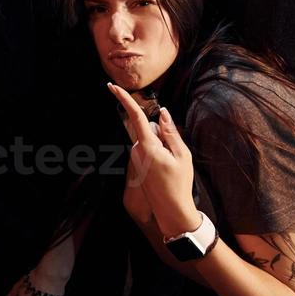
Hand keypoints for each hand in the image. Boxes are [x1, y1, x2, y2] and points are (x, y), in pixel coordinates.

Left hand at [109, 83, 198, 236]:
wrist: (171, 210)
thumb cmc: (179, 182)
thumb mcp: (181, 154)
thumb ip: (170, 131)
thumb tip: (162, 113)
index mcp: (147, 146)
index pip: (135, 116)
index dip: (124, 99)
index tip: (112, 86)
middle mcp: (136, 151)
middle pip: (149, 130)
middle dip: (162, 135)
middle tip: (175, 156)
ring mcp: (135, 159)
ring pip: (150, 141)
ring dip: (162, 147)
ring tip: (171, 167)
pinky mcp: (137, 165)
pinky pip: (148, 150)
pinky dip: (159, 154)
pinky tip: (165, 171)